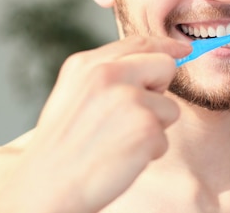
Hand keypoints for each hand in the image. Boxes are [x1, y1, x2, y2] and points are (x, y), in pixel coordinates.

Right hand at [0, 36, 190, 212]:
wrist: (46, 186)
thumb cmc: (64, 144)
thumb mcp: (75, 92)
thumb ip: (109, 73)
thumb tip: (159, 60)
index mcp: (87, 64)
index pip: (139, 42)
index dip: (166, 46)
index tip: (183, 50)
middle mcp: (108, 74)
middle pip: (164, 66)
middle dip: (158, 92)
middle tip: (129, 117)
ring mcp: (128, 99)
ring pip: (169, 107)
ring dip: (152, 128)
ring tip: (118, 141)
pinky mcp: (145, 127)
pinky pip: (165, 138)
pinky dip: (149, 152)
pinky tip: (120, 157)